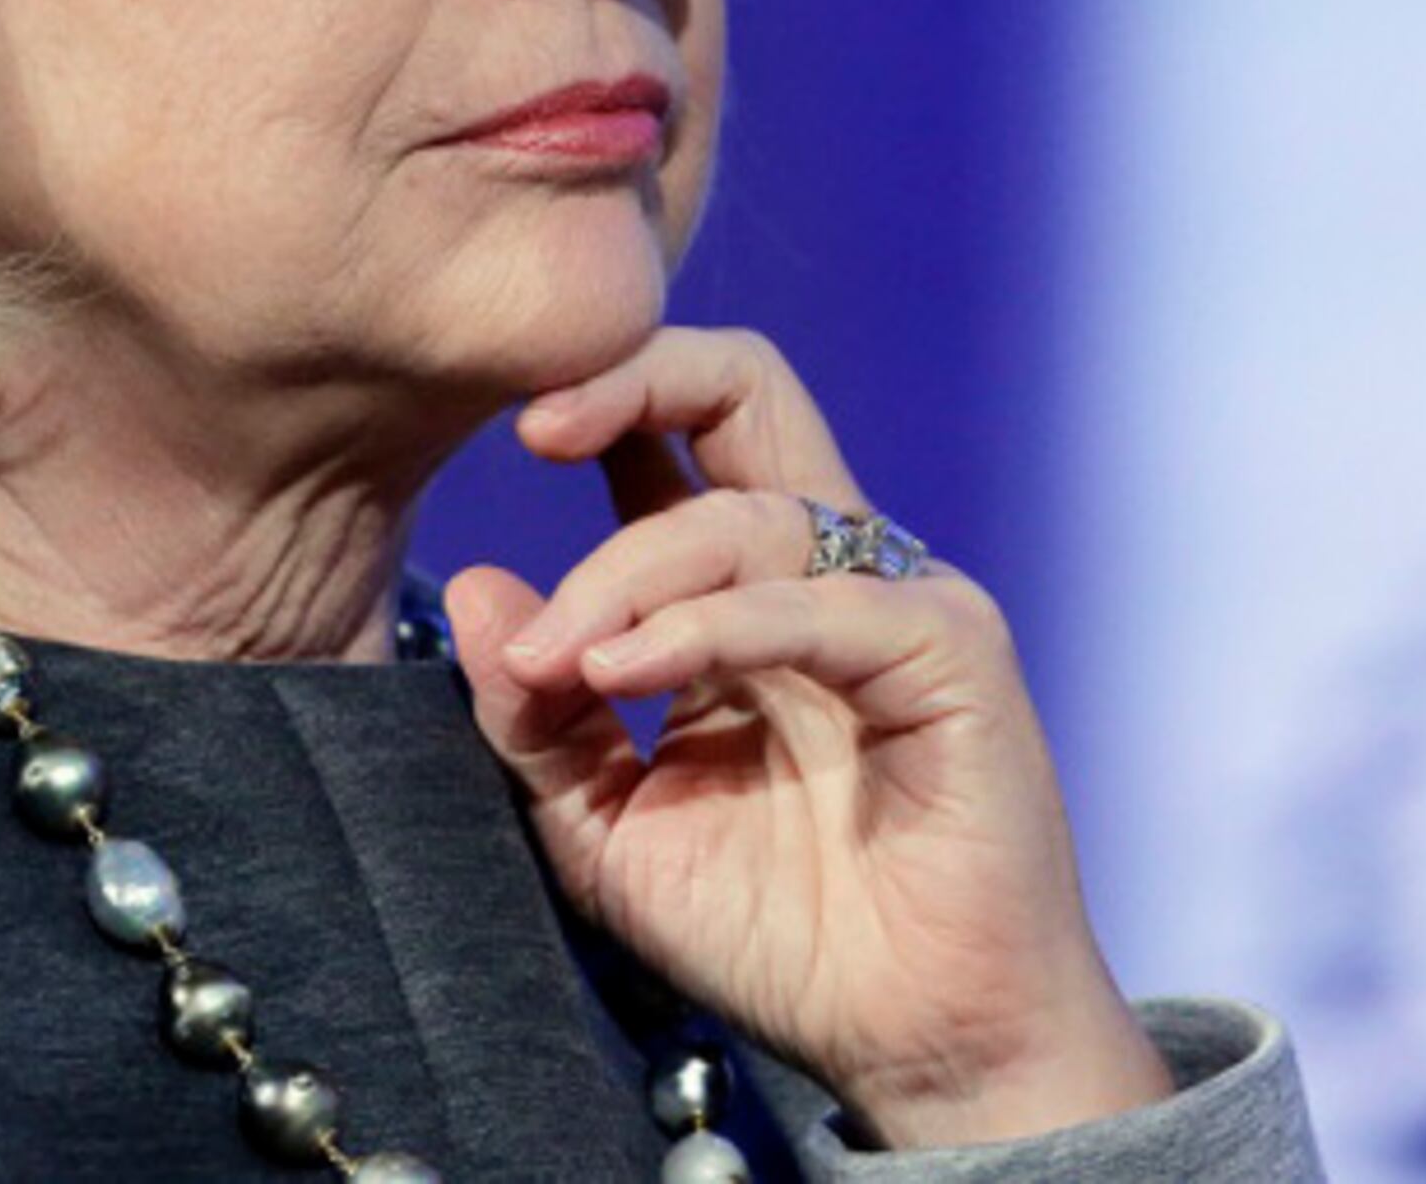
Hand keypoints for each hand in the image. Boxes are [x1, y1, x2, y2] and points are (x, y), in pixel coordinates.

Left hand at [441, 326, 1172, 1148]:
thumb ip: (539, 725)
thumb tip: (473, 588)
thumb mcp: (612, 833)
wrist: (917, 1046)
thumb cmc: (784, 939)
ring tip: (560, 663)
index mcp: (751, 596)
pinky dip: (712, 626)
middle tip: (531, 432)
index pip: (682, 435)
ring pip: (755, 508)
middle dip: (633, 379)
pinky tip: (628, 674)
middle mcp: (829, 573)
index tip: (510, 431)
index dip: (601, 401)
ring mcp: (900, 602)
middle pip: (747, 388)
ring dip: (630, 573)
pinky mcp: (952, 653)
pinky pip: (822, 604)